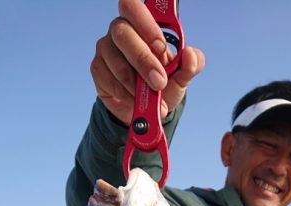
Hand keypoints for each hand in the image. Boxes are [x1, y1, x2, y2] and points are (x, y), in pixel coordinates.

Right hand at [90, 0, 204, 124]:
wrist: (147, 110)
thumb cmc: (163, 83)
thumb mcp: (182, 76)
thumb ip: (192, 64)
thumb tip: (190, 55)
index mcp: (141, 23)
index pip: (134, 7)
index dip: (146, 25)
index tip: (161, 49)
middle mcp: (120, 30)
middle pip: (122, 33)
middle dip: (143, 60)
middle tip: (159, 82)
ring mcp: (106, 49)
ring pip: (115, 60)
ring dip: (135, 84)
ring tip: (150, 98)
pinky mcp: (98, 69)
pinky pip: (108, 79)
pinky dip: (125, 94)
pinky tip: (136, 101)